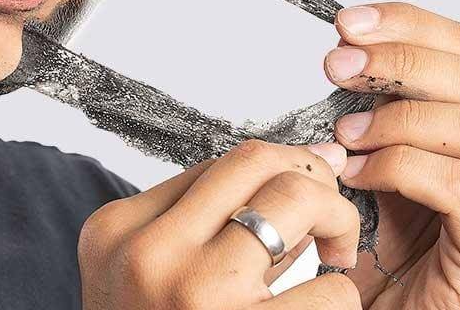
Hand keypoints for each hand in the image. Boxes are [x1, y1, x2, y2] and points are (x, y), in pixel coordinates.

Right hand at [79, 138, 362, 307]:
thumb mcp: (140, 275)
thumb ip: (194, 223)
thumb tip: (297, 166)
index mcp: (117, 231)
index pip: (217, 164)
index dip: (276, 166)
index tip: (307, 180)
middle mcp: (150, 254)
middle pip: (256, 164)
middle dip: (313, 175)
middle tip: (332, 211)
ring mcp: (195, 296)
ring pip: (295, 203)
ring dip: (337, 222)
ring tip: (339, 257)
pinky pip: (328, 293)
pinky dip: (342, 297)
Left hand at [323, 1, 459, 307]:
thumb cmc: (386, 238)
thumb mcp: (381, 149)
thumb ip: (378, 100)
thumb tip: (347, 47)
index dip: (409, 24)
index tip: (349, 21)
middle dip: (400, 60)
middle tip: (337, 64)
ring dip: (399, 117)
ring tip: (346, 131)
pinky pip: (459, 187)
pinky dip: (397, 167)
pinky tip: (355, 173)